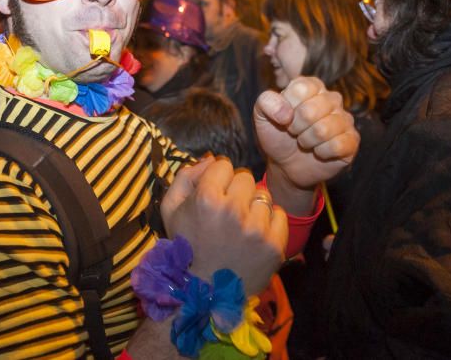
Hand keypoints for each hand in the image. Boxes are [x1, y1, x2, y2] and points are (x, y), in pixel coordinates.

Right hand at [161, 157, 286, 295]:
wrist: (205, 292)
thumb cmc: (186, 247)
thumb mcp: (170, 209)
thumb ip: (185, 176)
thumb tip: (211, 158)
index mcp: (206, 198)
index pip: (223, 164)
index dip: (217, 176)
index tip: (214, 192)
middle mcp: (233, 210)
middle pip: (245, 176)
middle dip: (236, 189)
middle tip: (228, 209)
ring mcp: (257, 229)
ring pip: (263, 194)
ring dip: (253, 204)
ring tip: (241, 223)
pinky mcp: (274, 245)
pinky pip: (279, 214)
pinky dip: (269, 221)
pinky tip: (255, 234)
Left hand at [253, 77, 359, 190]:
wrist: (286, 164)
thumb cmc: (277, 135)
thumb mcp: (261, 115)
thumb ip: (266, 102)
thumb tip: (287, 113)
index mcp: (311, 86)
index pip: (301, 88)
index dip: (287, 108)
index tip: (284, 117)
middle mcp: (331, 98)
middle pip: (311, 110)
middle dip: (295, 127)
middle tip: (294, 132)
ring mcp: (345, 119)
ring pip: (324, 129)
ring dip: (307, 141)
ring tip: (305, 142)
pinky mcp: (352, 140)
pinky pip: (338, 145)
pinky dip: (322, 152)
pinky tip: (319, 151)